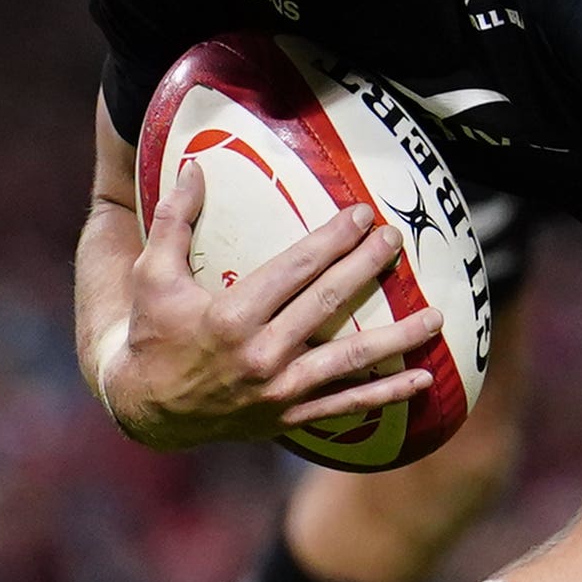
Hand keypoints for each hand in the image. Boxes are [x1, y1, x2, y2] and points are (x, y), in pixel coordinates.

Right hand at [96, 166, 442, 450]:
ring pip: (350, 360)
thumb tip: (194, 164)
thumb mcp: (152, 275)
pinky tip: (424, 377)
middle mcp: (260, 355)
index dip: (333, 240)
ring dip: (398, 337)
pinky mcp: (288, 417)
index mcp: (230, 317)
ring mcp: (278, 391)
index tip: (363, 215)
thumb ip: (175, 219)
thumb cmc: (151, 333)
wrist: (144, 410)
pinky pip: (346, 406)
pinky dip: (387, 394)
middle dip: (367, 268)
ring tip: (437, 315)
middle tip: (396, 241)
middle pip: (328, 304)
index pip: (295, 270)